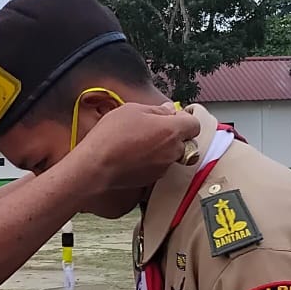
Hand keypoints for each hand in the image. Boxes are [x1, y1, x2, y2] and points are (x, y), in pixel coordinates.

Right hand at [75, 103, 200, 190]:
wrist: (96, 166)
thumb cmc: (112, 135)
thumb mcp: (132, 110)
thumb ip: (157, 110)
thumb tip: (168, 109)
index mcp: (172, 131)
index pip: (194, 124)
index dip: (184, 119)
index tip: (173, 116)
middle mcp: (173, 151)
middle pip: (185, 141)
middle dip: (175, 134)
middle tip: (154, 128)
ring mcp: (164, 168)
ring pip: (172, 155)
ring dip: (163, 148)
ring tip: (141, 142)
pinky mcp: (153, 180)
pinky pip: (160, 166)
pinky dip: (153, 160)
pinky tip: (135, 155)